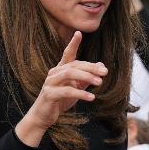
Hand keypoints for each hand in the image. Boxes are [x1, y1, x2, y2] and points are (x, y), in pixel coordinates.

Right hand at [18, 31, 106, 145]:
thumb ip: (87, 78)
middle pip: (74, 65)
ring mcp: (50, 83)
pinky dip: (80, 93)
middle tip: (105, 72)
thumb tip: (101, 66)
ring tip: (100, 82)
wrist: (43, 116)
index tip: (78, 33)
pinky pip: (67, 91)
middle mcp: (54, 73)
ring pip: (69, 74)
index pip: (67, 54)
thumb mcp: (76, 88)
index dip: (73, 44)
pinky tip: (91, 97)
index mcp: (60, 70)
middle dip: (91, 67)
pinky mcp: (49, 94)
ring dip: (86, 77)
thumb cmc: (60, 100)